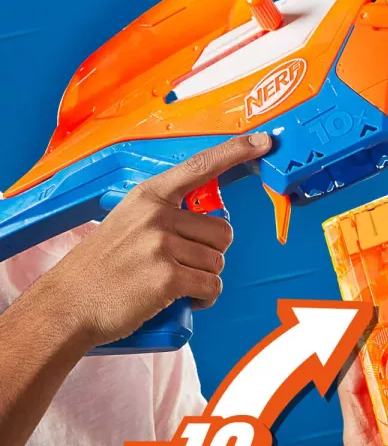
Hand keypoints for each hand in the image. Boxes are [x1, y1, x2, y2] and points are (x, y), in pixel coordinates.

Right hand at [39, 133, 271, 347]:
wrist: (68, 304)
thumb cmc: (99, 268)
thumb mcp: (126, 222)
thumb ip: (162, 215)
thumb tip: (202, 222)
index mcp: (148, 196)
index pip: (199, 166)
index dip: (235, 151)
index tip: (262, 141)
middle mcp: (157, 216)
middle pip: (222, 231)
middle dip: (213, 252)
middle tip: (186, 264)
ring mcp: (162, 246)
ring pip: (218, 262)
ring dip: (205, 277)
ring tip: (176, 284)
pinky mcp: (168, 278)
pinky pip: (212, 286)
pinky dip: (205, 298)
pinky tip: (184, 300)